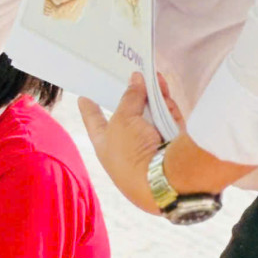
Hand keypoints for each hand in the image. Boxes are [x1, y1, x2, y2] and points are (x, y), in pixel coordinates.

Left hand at [79, 72, 174, 213]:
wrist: (167, 181)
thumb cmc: (132, 154)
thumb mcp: (123, 120)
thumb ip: (129, 97)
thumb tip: (136, 79)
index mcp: (107, 148)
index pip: (94, 124)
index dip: (89, 109)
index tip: (83, 97)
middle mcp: (129, 150)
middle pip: (129, 117)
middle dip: (132, 96)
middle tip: (132, 75)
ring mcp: (152, 150)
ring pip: (152, 117)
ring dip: (153, 96)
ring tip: (152, 76)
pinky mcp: (174, 148)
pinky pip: (170, 122)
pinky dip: (168, 106)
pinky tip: (164, 88)